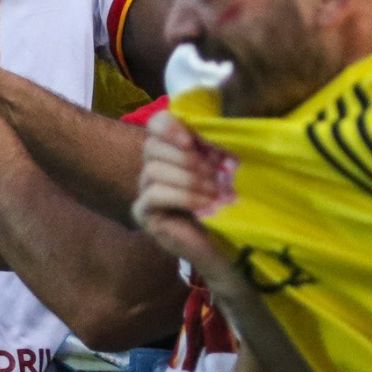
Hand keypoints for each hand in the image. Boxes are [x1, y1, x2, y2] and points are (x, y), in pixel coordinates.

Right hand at [132, 112, 237, 289]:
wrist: (228, 248)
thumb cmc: (228, 206)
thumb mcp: (224, 169)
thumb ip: (214, 147)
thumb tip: (214, 129)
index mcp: (173, 151)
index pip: (156, 124)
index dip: (170, 126)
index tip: (192, 140)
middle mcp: (153, 167)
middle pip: (152, 145)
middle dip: (186, 158)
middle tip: (214, 173)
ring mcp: (145, 190)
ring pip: (153, 169)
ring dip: (188, 179)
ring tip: (214, 192)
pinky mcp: (143, 213)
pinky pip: (154, 194)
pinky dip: (182, 196)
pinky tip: (203, 205)